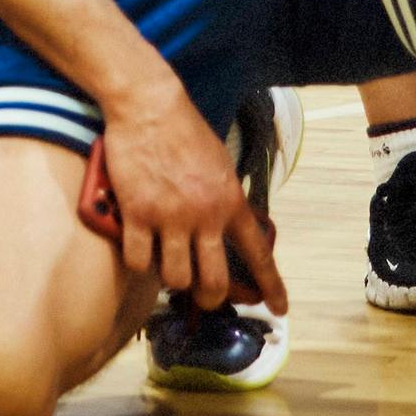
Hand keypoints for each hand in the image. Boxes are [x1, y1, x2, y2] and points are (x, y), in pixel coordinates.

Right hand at [81, 79, 284, 311]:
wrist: (149, 106)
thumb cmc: (184, 131)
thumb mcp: (219, 165)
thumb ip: (224, 200)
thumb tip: (224, 228)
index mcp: (231, 203)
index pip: (259, 255)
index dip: (271, 287)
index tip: (278, 309)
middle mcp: (205, 216)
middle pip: (214, 282)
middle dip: (211, 297)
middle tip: (203, 294)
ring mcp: (170, 218)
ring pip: (176, 278)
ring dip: (172, 279)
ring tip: (166, 264)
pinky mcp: (137, 214)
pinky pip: (139, 260)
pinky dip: (139, 262)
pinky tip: (139, 250)